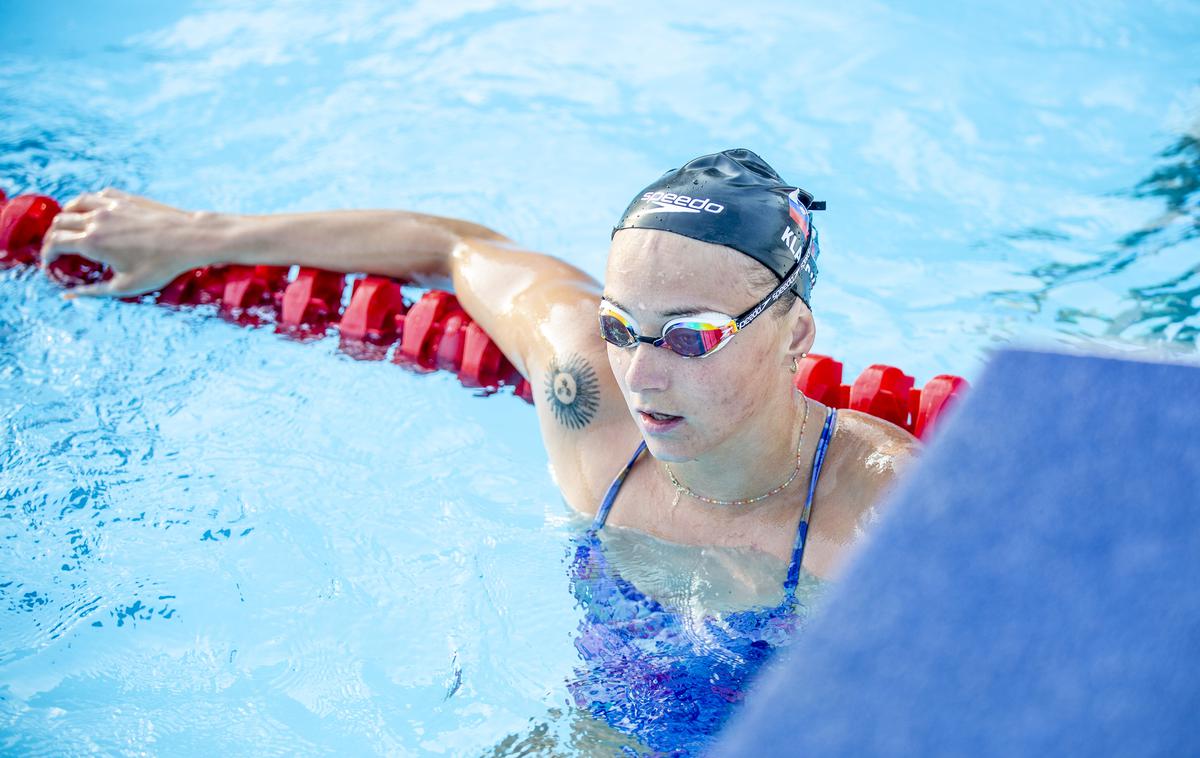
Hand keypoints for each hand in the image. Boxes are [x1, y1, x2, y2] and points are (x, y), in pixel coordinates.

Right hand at [40, 188, 210, 297]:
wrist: (189, 238)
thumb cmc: (161, 265)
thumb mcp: (126, 286)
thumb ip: (93, 292)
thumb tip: (68, 295)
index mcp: (91, 242)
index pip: (55, 243)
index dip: (47, 254)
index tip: (50, 263)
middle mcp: (95, 220)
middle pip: (59, 223)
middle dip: (52, 237)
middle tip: (57, 248)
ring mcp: (109, 205)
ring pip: (74, 204)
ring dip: (66, 216)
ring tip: (69, 228)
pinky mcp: (124, 198)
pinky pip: (96, 196)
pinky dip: (87, 203)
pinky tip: (93, 212)